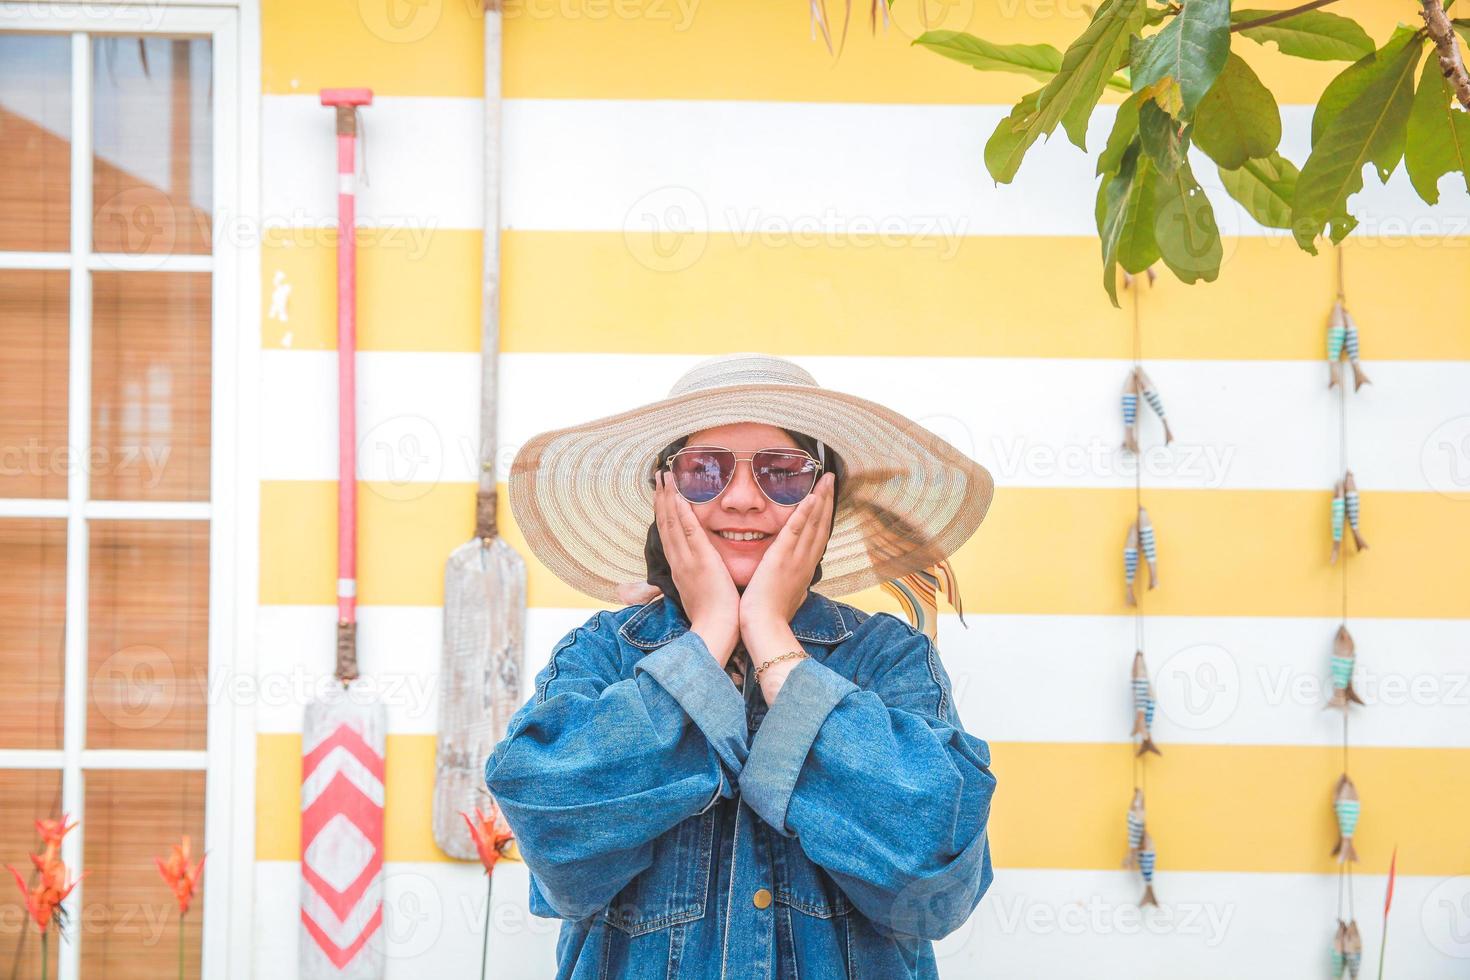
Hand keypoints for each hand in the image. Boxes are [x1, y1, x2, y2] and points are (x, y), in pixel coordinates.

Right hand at [654, 470, 739, 663]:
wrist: (714, 630)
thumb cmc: (712, 616)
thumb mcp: (698, 594)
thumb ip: (695, 578)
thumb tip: (694, 573)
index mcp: (679, 567)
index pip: (668, 534)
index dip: (663, 512)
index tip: (661, 494)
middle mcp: (678, 561)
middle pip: (665, 524)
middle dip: (661, 498)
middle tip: (658, 475)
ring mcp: (687, 559)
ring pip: (673, 523)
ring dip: (668, 498)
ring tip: (665, 477)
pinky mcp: (700, 560)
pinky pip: (689, 532)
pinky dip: (681, 513)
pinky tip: (678, 497)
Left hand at [738, 472, 835, 638]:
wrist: (765, 628)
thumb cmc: (771, 616)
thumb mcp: (788, 596)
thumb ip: (793, 583)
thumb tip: (798, 582)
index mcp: (805, 569)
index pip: (819, 537)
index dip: (825, 515)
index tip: (827, 498)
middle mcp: (805, 561)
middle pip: (821, 525)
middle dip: (828, 501)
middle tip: (832, 480)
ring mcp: (795, 559)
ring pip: (813, 524)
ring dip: (821, 500)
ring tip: (827, 480)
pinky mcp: (781, 558)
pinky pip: (795, 530)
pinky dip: (805, 513)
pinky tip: (812, 497)